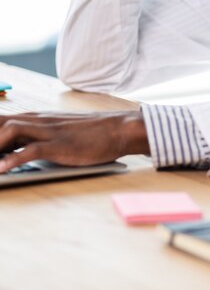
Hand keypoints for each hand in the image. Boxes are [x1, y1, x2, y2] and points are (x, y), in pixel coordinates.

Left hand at [0, 111, 149, 171]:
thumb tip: (12, 152)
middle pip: (0, 123)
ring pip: (10, 132)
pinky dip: (12, 161)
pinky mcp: (59, 145)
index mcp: (36, 117)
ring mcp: (48, 132)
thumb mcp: (58, 130)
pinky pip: (30, 151)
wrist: (117, 129)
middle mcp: (38, 121)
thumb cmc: (89, 132)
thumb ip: (36, 136)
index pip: (0, 119)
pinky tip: (1, 171)